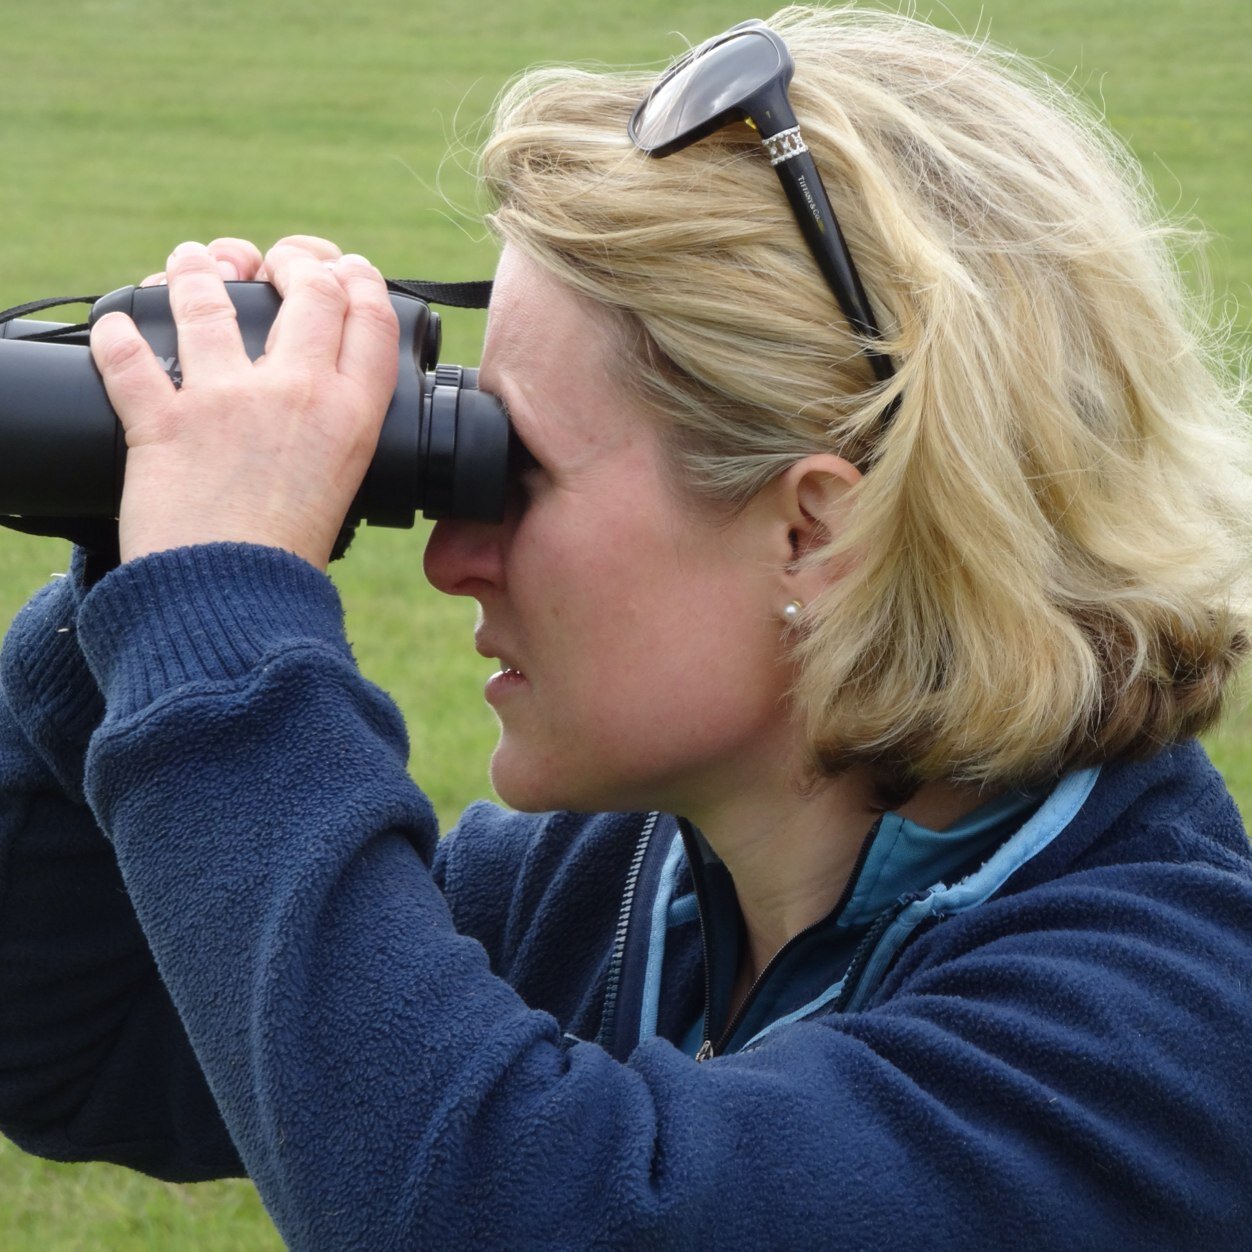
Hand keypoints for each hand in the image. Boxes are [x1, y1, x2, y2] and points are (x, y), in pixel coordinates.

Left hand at [90, 239, 398, 569]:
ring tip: (191, 260)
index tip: (345, 269)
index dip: (362, 279)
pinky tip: (115, 328)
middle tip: (276, 262)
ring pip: (211, 298)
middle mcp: (297, 394)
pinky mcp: (163, 421)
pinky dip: (116, 337)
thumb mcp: (343, 487)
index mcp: (352, 415)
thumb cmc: (289, 561)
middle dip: (296, 259)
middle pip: (310, 289)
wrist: (235, 604)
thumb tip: (321, 398)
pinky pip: (130, 357)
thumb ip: (335, 433)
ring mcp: (228, 401)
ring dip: (197, 269)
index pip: (372, 318)